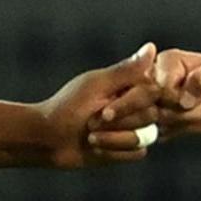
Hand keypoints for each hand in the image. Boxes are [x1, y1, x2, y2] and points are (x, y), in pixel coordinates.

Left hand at [40, 43, 162, 165]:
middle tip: (91, 123)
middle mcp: (134, 105)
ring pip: (145, 137)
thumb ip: (127, 70)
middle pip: (150, 116)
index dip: (129, 105)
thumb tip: (152, 47)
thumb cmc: (68, 107)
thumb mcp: (97, 86)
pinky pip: (138, 153)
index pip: (151, 93)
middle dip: (119, 124)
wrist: (48, 138)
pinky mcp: (127, 148)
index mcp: (129, 85)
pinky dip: (115, 152)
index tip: (104, 112)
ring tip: (91, 137)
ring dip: (114, 139)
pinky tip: (96, 149)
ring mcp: (132, 127)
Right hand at [153, 48, 200, 136]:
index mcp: (165, 60)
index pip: (158, 87)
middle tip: (200, 101)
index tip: (198, 90)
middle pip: (154, 105)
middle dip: (181, 111)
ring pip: (156, 120)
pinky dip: (178, 129)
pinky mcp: (156, 116)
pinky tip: (189, 118)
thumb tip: (183, 101)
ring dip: (183, 119)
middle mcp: (153, 77)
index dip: (178, 97)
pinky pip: (159, 131)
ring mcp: (153, 97)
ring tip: (197, 107)